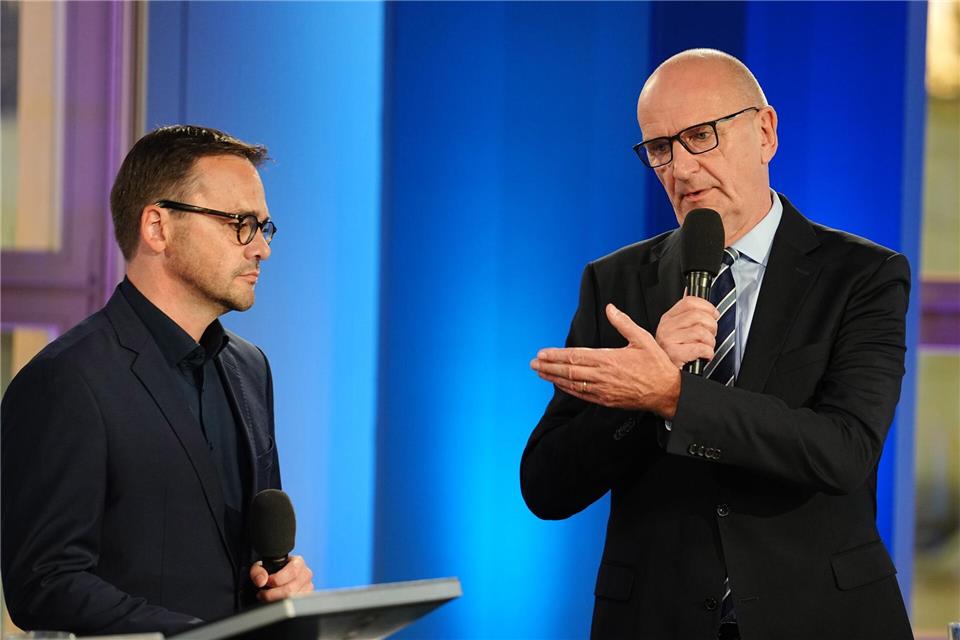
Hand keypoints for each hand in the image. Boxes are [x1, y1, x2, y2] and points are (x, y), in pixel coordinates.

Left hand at [249, 554, 314, 602]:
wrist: (277, 576)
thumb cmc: (272, 570)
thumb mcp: (262, 566)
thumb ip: (258, 571)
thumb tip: (261, 581)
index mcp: (298, 562)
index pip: (291, 572)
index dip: (276, 579)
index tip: (266, 582)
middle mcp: (306, 574)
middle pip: (290, 589)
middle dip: (272, 594)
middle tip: (262, 594)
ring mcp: (308, 587)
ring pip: (292, 599)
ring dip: (276, 601)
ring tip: (267, 598)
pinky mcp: (306, 598)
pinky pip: (294, 606)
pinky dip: (282, 605)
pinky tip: (276, 601)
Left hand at [530, 303, 680, 417]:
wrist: (667, 393)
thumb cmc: (656, 366)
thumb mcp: (642, 339)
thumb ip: (623, 323)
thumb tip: (610, 308)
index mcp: (609, 359)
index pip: (575, 356)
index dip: (556, 355)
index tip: (542, 353)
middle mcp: (602, 376)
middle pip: (568, 371)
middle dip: (548, 366)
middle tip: (533, 363)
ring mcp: (603, 390)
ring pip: (572, 384)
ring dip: (553, 378)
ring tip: (540, 373)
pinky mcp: (606, 401)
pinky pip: (581, 395)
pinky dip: (567, 389)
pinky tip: (559, 384)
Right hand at [655, 295, 718, 367]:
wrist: (664, 378)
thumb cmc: (674, 354)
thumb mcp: (677, 330)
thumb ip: (685, 312)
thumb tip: (689, 291)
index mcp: (668, 319)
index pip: (689, 302)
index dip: (707, 307)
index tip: (713, 315)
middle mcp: (666, 328)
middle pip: (698, 316)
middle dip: (712, 327)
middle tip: (710, 335)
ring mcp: (668, 340)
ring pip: (701, 332)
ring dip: (710, 342)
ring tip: (706, 347)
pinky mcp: (674, 354)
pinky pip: (701, 348)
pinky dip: (708, 353)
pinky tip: (704, 356)